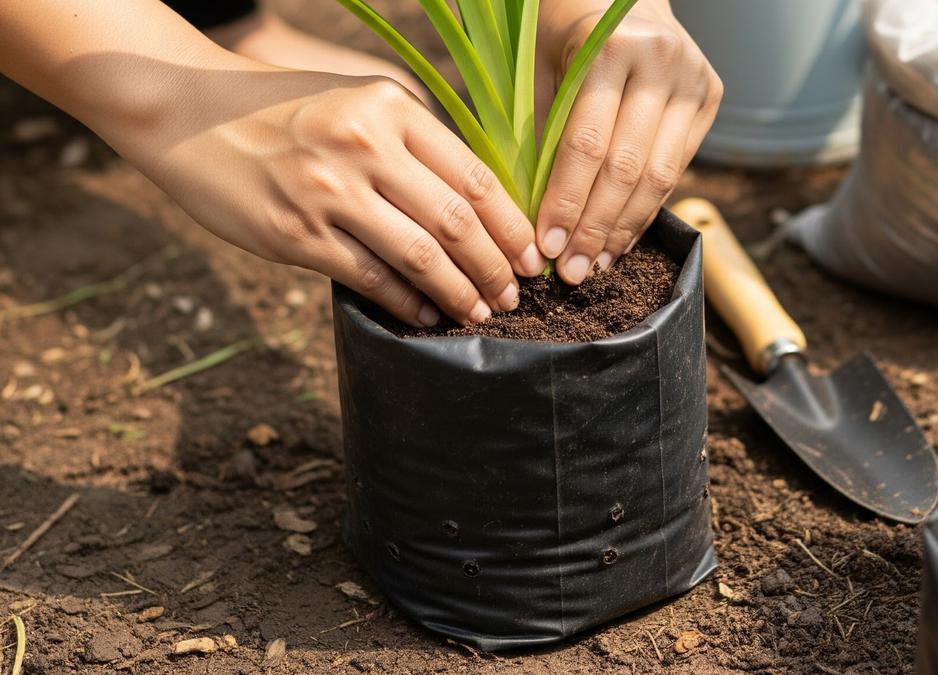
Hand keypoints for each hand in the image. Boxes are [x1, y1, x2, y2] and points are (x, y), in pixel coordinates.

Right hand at [123, 68, 545, 325]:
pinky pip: (369, 278)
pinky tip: (427, 315)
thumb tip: (479, 201)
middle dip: (495, 267)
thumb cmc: (286, 110)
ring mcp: (328, 191)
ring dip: (460, 293)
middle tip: (515, 295)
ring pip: (419, 256)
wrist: (190, 114)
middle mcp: (363, 145)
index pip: (473, 176)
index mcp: (390, 108)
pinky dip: (407, 303)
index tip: (530, 255)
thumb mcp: (358, 101)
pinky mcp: (296, 234)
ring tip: (481, 312)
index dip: (511, 225)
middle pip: (455, 221)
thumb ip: (415, 141)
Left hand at [535, 0, 721, 283]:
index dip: (567, 201)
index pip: (588, 143)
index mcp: (613, 47)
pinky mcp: (710, 96)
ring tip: (595, 266)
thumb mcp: (539, 71)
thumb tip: (530, 222)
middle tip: (571, 272)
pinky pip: (676, 169)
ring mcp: (693, 79)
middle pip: (628, 167)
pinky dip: (646, 211)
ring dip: (624, 229)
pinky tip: (620, 241)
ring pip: (660, 176)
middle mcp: (663, 61)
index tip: (546, 246)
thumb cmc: (561, 37)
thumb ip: (540, 136)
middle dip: (596, 227)